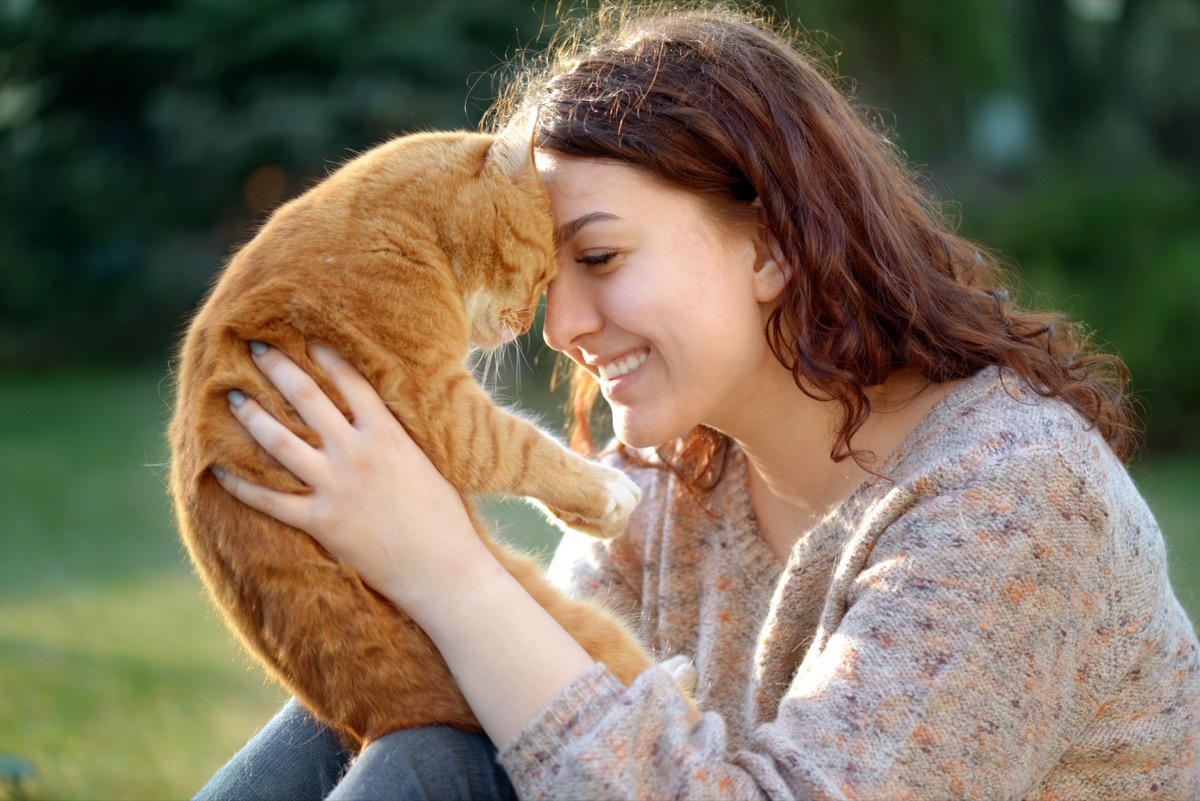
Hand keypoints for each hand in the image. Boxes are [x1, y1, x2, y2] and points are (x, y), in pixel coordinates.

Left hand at [211, 342, 483, 607]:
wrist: (443, 570)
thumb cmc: (445, 519)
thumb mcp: (426, 464)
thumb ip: (397, 439)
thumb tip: (378, 419)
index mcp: (388, 435)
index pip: (351, 382)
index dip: (326, 356)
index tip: (305, 338)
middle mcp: (357, 454)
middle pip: (308, 399)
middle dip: (279, 368)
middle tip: (255, 346)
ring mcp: (336, 487)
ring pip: (281, 442)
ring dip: (253, 416)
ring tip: (233, 397)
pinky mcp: (321, 522)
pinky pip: (270, 499)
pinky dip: (242, 484)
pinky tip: (220, 468)